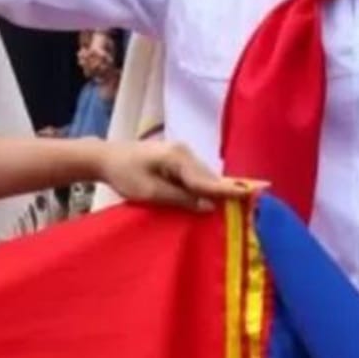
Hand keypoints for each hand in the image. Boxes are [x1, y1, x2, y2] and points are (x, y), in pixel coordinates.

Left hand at [98, 140, 253, 211]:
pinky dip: (203, 187)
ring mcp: (182, 153)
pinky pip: (196, 176)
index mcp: (177, 157)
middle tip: (252, 205)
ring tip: (238, 204)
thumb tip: (209, 206)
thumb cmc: (124, 175)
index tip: (253, 195)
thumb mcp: (149, 192)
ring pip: (204, 177)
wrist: (106, 157)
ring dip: (215, 191)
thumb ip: (179, 198)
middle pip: (209, 178)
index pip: (207, 180)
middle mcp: (184, 151)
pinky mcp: (178, 159)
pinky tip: (211, 199)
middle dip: (226, 193)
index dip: (230, 190)